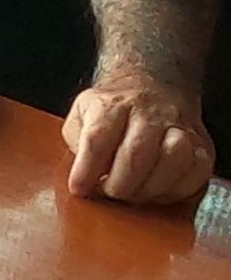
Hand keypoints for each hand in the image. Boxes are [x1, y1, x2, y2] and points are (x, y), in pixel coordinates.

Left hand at [62, 72, 215, 203]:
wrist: (152, 86)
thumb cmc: (112, 112)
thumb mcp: (81, 117)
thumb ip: (77, 145)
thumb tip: (81, 179)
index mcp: (111, 106)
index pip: (97, 138)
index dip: (87, 170)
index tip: (80, 189)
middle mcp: (149, 113)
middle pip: (136, 153)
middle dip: (119, 185)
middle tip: (109, 193)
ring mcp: (179, 127)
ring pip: (173, 159)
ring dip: (150, 187)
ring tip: (135, 193)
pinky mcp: (203, 145)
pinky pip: (197, 172)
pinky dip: (177, 190)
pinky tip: (159, 190)